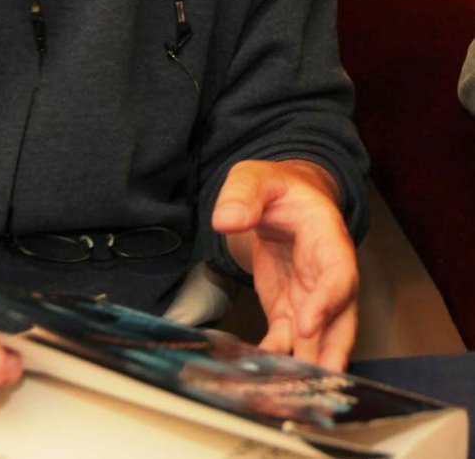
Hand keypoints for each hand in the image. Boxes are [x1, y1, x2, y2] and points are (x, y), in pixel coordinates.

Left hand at [211, 159, 357, 370]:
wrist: (280, 198)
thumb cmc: (276, 188)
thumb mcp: (256, 177)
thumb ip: (243, 195)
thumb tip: (227, 219)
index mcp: (326, 237)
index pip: (337, 273)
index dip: (327, 301)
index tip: (307, 324)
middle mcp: (326, 272)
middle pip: (340, 315)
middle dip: (333, 347)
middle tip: (321, 377)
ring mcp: (310, 294)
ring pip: (318, 335)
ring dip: (309, 362)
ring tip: (293, 389)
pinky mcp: (290, 308)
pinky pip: (288, 337)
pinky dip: (278, 356)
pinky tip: (262, 372)